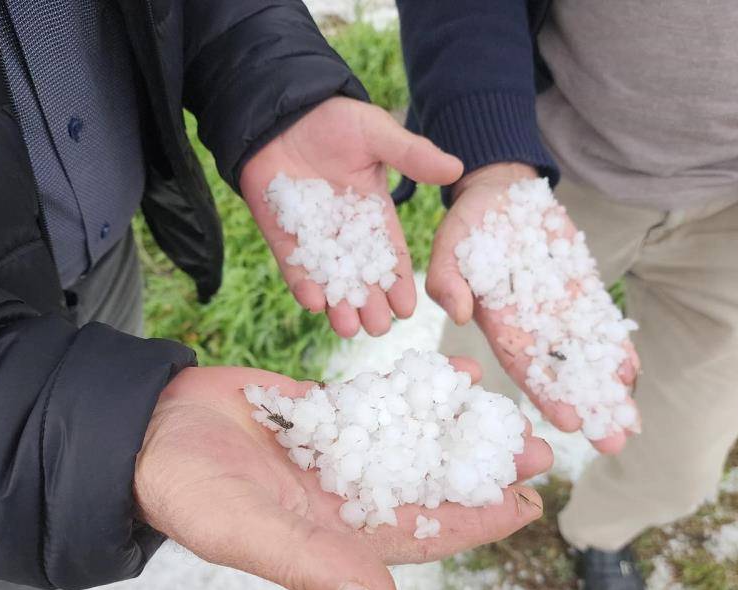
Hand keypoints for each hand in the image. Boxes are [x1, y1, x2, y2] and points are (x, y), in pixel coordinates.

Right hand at [134, 360, 551, 589]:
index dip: (476, 521)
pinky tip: (447, 374)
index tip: (526, 504)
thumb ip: (316, 566)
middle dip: (481, 467)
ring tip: (501, 406)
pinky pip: (376, 404)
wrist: (149, 433)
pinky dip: (412, 391)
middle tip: (536, 447)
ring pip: (409, 440)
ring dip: (454, 426)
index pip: (423, 532)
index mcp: (338, 534)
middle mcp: (345, 495)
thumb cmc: (192, 493)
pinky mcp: (320, 416)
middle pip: (429, 482)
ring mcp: (334, 453)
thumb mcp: (253, 534)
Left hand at [240, 97, 462, 338]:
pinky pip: (294, 267)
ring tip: (347, 328)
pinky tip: (314, 303)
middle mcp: (346, 232)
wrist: (281, 112)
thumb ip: (412, 155)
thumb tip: (456, 168)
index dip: (399, 282)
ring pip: (330, 280)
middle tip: (377, 329)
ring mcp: (314, 237)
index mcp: (374, 214)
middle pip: (362, 277)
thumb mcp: (377, 134)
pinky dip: (303, 285)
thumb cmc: (334, 119)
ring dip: (338, 305)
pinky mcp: (283, 236)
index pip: (391, 255)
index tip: (408, 308)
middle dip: (370, 304)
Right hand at [429, 162, 640, 453]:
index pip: (523, 365)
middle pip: (560, 372)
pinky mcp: (577, 290)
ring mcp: (556, 310)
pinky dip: (614, 348)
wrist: (500, 194)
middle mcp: (529, 325)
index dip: (546, 393)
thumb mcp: (448, 245)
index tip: (570, 422)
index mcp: (497, 322)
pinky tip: (630, 373)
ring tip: (630, 420)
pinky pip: (598, 324)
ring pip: (584, 355)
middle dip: (586, 405)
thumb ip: (448, 279)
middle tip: (613, 442)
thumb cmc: (467, 224)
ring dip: (606, 387)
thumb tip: (459, 314)